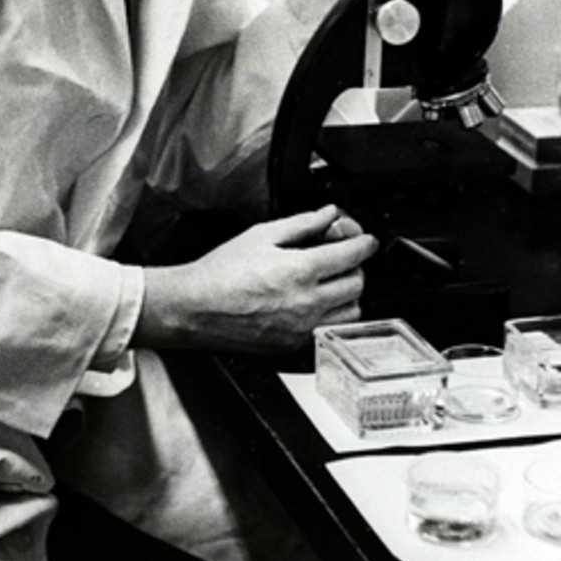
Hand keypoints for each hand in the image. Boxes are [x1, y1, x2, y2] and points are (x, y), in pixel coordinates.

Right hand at [135, 204, 378, 352]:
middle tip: (341, 257)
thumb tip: (328, 214)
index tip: (366, 240)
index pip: (351, 255)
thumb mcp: (261, 235)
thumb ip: (301, 224)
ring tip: (329, 282)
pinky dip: (331, 316)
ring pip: (350, 313)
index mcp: (300, 271)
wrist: (194, 308)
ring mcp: (301, 329)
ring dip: (348, 295)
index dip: (365, 243)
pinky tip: (314, 303)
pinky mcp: (293, 346)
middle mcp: (306, 304)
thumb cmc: (220, 273)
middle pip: (357, 284)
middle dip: (355, 266)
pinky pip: (329, 331)